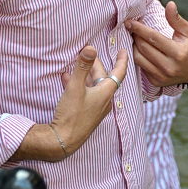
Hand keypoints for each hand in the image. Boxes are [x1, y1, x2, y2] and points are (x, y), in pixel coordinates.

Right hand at [12, 46, 126, 161]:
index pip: (119, 72)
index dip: (122, 60)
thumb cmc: (71, 114)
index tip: (124, 50)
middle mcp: (104, 100)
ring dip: (85, 74)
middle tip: (88, 51)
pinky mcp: (87, 113)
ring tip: (76, 62)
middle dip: (96, 64)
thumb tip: (91, 48)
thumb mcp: (75, 87)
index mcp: (106, 93)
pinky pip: (86, 93)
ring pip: (93, 85)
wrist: (63, 141)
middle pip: (103, 77)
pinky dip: (79, 84)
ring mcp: (96, 108)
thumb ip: (82, 66)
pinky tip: (66, 79)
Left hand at [124, 1, 187, 86]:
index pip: (153, 38)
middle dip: (136, 36)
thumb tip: (170, 4)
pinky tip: (140, 49)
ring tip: (136, 37)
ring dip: (134, 46)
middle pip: (144, 48)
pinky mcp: (157, 82)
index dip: (140, 29)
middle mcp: (170, 67)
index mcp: (178, 53)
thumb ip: (176, 19)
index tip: (130, 22)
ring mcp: (162, 76)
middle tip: (133, 28)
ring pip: (139, 58)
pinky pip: (141, 67)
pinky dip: (138, 56)